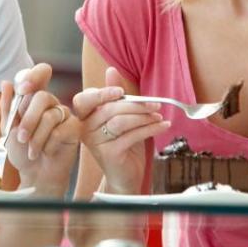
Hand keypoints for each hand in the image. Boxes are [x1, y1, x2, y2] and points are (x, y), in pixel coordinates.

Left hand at [1, 64, 80, 195]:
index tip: (22, 89)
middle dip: (28, 120)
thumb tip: (6, 82)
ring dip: (36, 137)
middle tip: (20, 138)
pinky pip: (60, 131)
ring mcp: (63, 114)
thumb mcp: (8, 129)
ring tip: (31, 151)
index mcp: (34, 97)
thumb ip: (7, 107)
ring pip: (49, 116)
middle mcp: (50, 103)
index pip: (40, 73)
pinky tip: (47, 151)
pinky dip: (48, 145)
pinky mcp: (74, 128)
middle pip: (42, 96)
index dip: (33, 76)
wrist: (35, 174)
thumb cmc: (22, 151)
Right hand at [72, 67, 168, 194]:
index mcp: (84, 117)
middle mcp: (85, 129)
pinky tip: (162, 126)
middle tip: (155, 105)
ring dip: (144, 116)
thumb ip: (115, 95)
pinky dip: (150, 129)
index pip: (84, 99)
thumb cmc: (123, 143)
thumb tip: (111, 70)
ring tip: (159, 116)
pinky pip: (132, 135)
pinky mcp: (109, 154)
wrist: (126, 176)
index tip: (121, 92)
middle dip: (135, 104)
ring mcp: (95, 143)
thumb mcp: (121, 116)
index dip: (101, 93)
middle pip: (109, 108)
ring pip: (120, 121)